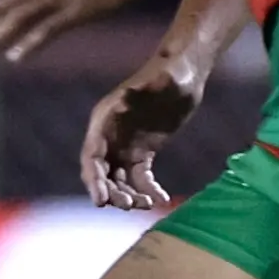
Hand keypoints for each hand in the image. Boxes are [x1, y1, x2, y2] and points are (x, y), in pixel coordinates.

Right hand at [77, 54, 204, 210]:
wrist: (186, 74)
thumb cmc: (175, 72)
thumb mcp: (166, 77)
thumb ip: (151, 85)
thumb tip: (130, 93)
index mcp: (107, 118)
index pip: (92, 155)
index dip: (93, 179)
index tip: (101, 201)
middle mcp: (111, 134)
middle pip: (101, 172)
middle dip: (110, 192)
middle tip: (128, 206)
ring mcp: (125, 144)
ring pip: (119, 179)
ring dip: (128, 195)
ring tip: (146, 204)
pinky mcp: (142, 151)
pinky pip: (139, 178)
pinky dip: (147, 190)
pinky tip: (162, 199)